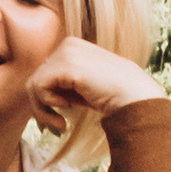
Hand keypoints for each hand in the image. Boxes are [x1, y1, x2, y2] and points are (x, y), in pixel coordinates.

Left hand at [27, 36, 167, 134]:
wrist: (136, 97)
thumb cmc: (114, 96)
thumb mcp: (84, 87)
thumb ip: (64, 85)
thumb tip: (37, 95)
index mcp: (74, 47)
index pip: (46, 73)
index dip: (47, 98)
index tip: (59, 119)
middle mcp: (68, 44)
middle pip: (37, 78)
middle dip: (42, 106)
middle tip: (57, 126)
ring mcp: (67, 52)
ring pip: (34, 84)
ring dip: (43, 110)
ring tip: (60, 124)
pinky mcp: (66, 64)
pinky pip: (38, 87)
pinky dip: (48, 104)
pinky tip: (67, 109)